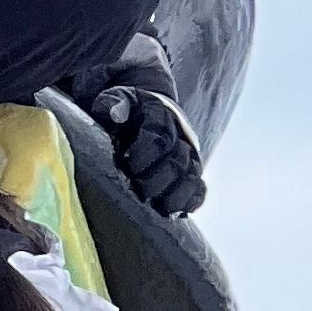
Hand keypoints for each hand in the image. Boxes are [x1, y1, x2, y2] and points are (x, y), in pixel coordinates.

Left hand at [93, 60, 206, 219]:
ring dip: (175, 194)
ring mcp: (187, 155)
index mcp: (160, 115)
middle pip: (177, 159)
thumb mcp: (115, 98)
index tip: (127, 162)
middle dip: (157, 178)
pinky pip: (198, 189)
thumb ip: (113, 102)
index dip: (145, 152)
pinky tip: (175, 212)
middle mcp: (179, 135)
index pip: (159, 136)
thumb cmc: (125, 109)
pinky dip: (189, 201)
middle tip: (139, 189)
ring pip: (190, 176)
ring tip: (158, 206)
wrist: (145, 111)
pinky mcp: (190, 173)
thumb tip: (114, 114)